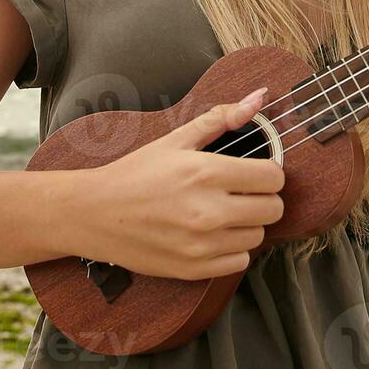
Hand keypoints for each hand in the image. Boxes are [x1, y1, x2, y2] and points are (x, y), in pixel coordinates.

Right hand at [78, 88, 285, 280]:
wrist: (95, 214)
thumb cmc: (136, 173)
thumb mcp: (175, 140)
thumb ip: (220, 119)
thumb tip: (257, 100)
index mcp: (206, 172)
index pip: (273, 177)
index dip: (269, 172)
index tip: (256, 172)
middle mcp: (208, 211)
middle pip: (273, 209)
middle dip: (262, 197)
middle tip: (241, 192)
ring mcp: (202, 244)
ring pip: (259, 236)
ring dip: (248, 224)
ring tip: (223, 212)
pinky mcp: (194, 269)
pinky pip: (241, 261)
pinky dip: (233, 249)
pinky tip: (213, 234)